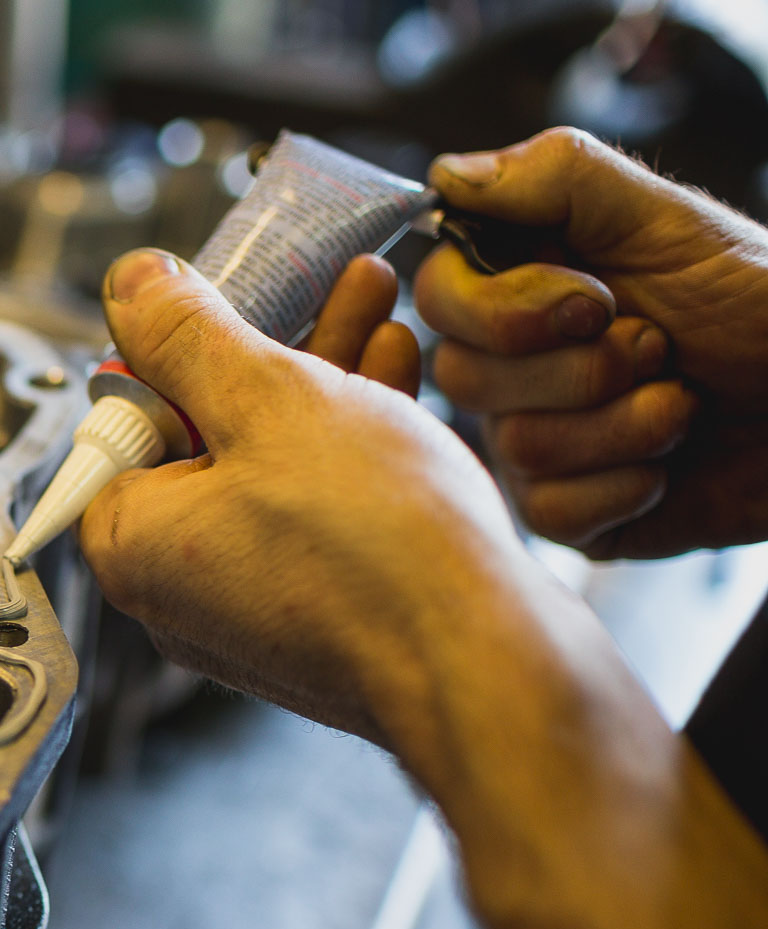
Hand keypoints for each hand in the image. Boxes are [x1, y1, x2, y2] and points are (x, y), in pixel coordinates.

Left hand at [79, 248, 550, 748]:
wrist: (483, 664)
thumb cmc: (371, 545)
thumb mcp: (266, 399)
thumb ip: (189, 336)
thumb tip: (129, 284)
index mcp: (129, 543)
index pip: (123, 422)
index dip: (181, 349)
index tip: (234, 296)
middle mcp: (173, 591)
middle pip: (204, 440)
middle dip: (271, 347)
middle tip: (322, 281)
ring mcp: (246, 613)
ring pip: (271, 471)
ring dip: (321, 380)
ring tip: (374, 300)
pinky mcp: (315, 622)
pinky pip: (315, 517)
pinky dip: (348, 447)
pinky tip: (396, 374)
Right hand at [417, 127, 767, 556]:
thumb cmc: (760, 302)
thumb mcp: (666, 219)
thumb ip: (556, 177)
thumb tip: (446, 175)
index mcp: (525, 284)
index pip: (435, 296)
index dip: (502, 309)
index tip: (594, 302)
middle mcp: (515, 364)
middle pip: (464, 376)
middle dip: (581, 368)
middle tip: (659, 347)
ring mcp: (535, 439)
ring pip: (517, 446)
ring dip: (624, 424)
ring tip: (682, 402)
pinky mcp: (568, 509)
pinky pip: (549, 510)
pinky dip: (626, 483)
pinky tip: (669, 464)